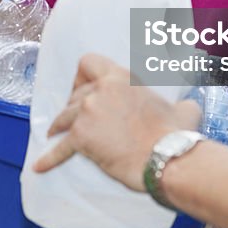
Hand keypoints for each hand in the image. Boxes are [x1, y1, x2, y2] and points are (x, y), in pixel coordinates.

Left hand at [33, 54, 200, 190]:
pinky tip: (38, 166)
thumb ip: (179, 104)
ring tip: (56, 133)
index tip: (84, 86)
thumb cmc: (177, 135)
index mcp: (121, 77)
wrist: (167, 158)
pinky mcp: (82, 136)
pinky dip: (49, 158)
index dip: (83, 75)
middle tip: (76, 117)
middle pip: (75, 93)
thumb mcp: (183, 109)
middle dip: (73, 105)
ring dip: (60, 125)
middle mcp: (100, 90)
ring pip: (63, 116)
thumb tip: (188, 108)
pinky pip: (60, 148)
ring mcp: (88, 112)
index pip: (88, 62)